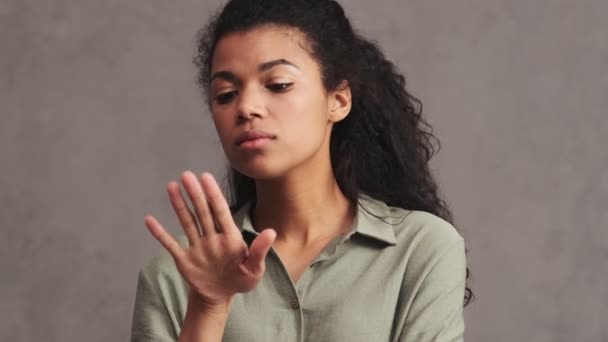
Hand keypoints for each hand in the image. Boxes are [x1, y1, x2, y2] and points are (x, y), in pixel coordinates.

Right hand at [144, 171, 275, 307]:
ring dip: (179, 205)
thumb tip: (271, 232)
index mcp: (230, 238)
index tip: (205, 177)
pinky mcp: (184, 259)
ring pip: (187, 222)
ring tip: (172, 186)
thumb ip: (260, 251)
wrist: (220, 296)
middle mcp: (212, 238)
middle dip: (195, 194)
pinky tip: (150, 220)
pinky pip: (170, 244)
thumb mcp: (254, 269)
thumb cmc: (241, 280)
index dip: (213, 194)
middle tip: (186, 175)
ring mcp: (197, 247)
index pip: (220, 212)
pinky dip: (159, 233)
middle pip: (202, 212)